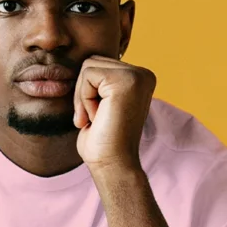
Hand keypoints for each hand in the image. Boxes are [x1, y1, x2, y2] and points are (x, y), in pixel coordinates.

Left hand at [72, 55, 155, 172]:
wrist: (112, 165)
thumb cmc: (103, 140)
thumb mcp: (102, 102)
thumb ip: (100, 81)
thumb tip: (85, 62)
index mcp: (141, 78)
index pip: (98, 64)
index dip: (88, 91)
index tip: (98, 116)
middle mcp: (143, 74)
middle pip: (92, 61)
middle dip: (83, 92)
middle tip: (95, 118)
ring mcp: (137, 76)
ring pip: (88, 66)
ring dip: (83, 96)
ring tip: (96, 118)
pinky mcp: (125, 82)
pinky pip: (87, 75)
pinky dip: (83, 99)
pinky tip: (96, 117)